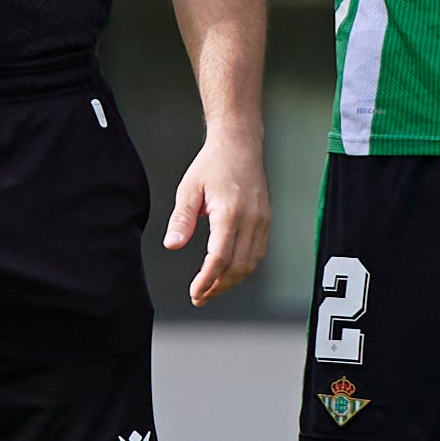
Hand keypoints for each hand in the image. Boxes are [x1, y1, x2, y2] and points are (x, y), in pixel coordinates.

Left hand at [164, 125, 267, 304]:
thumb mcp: (189, 188)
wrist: (240, 144)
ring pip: (251, 263)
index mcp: (230, 212)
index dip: (207, 280)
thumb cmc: (214, 163)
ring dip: (231, 281)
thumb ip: (182, 218)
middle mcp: (251, 219)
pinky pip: (258, 253)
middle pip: (238, 267)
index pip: (220, 257)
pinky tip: (228, 272)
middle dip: (218, 286)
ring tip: (211, 289)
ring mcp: (262, 221)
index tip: (195, 292)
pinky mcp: (266, 221)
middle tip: (200, 296)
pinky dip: (243, 268)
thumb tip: (172, 244)